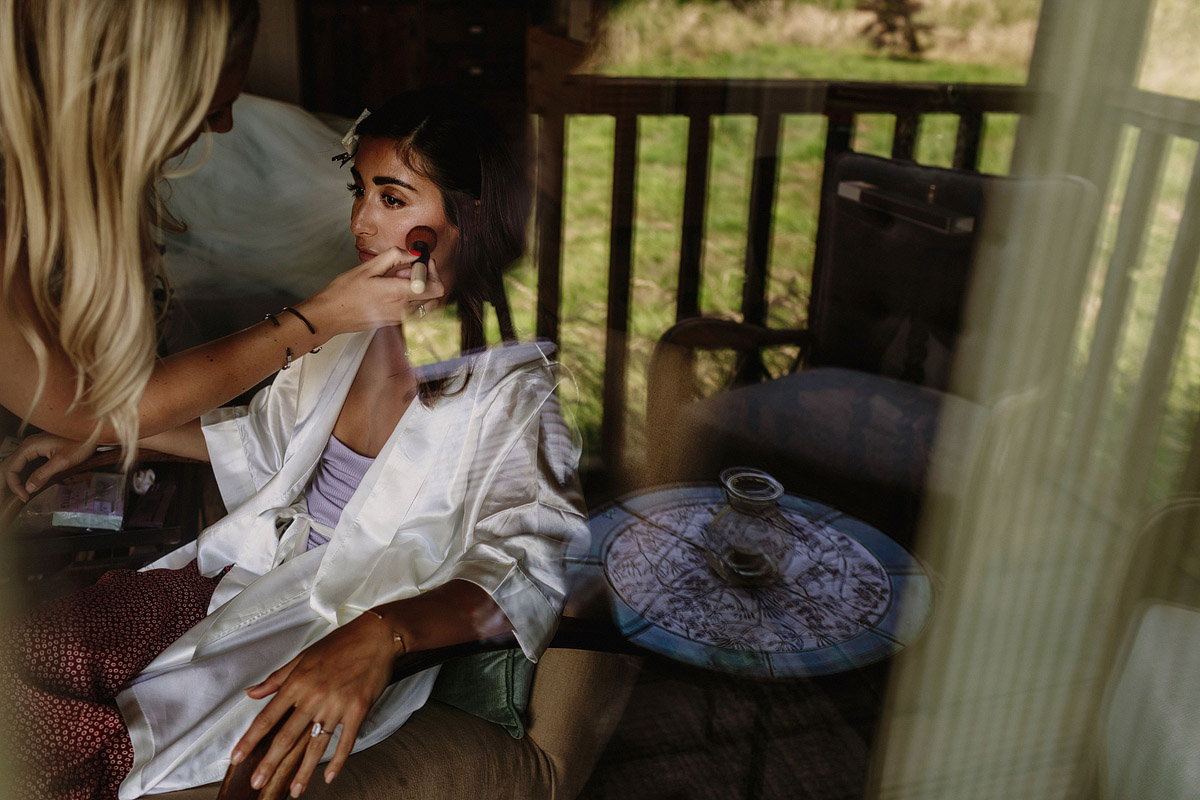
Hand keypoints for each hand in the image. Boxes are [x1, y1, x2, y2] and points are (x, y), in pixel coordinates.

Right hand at [1, 433, 96, 500]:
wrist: (93, 432)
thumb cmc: (81, 443)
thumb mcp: (62, 461)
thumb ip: (43, 475)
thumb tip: (28, 488)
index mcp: (30, 446)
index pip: (11, 467)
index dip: (14, 485)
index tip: (24, 497)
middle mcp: (28, 444)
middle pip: (10, 465)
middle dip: (11, 482)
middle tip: (21, 496)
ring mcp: (33, 446)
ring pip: (17, 464)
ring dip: (16, 479)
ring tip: (23, 493)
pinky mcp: (40, 449)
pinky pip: (26, 462)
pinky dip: (24, 474)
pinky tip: (29, 483)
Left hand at [231, 613, 398, 795]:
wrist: (377, 637)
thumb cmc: (340, 643)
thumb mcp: (303, 656)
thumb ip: (277, 678)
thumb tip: (251, 693)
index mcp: (297, 683)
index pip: (267, 717)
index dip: (250, 739)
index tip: (237, 756)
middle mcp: (314, 697)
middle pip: (287, 736)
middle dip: (270, 762)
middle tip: (258, 782)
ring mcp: (337, 705)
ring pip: (316, 745)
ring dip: (304, 771)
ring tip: (294, 791)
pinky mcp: (358, 710)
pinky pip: (345, 741)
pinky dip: (338, 761)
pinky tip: (329, 776)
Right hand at [301, 248, 446, 335]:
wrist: (330, 315)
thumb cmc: (344, 293)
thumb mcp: (368, 267)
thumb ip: (394, 257)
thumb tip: (413, 253)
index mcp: (398, 295)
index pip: (435, 287)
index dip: (432, 271)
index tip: (422, 261)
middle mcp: (403, 310)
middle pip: (435, 296)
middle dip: (427, 279)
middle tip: (410, 269)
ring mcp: (400, 319)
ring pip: (427, 305)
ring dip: (420, 290)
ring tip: (400, 280)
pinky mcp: (395, 323)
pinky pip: (415, 311)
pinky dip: (412, 299)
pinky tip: (394, 290)